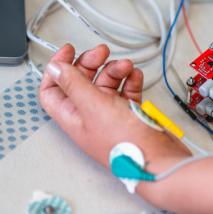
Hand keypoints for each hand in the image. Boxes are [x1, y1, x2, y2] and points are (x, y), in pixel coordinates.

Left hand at [39, 44, 188, 173]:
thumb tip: (55, 69)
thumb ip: (73, 85)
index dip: (56, 69)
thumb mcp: (95, 106)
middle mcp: (90, 116)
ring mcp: (111, 116)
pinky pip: (126, 92)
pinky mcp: (130, 115)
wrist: (159, 161)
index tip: (68, 51)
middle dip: (90, 64)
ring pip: (106, 85)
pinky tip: (135, 76)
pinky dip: (130, 81)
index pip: (52, 90)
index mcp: (73, 117)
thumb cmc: (127, 145)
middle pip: (81, 83)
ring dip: (114, 70)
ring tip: (126, 66)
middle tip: (101, 53)